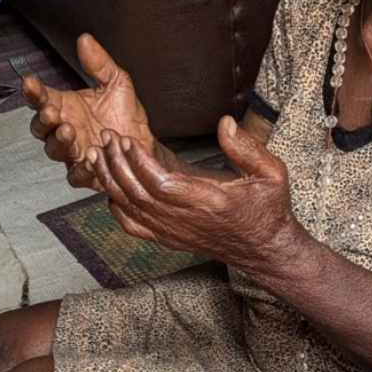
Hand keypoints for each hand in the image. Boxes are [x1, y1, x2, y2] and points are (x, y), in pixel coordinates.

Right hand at [23, 35, 154, 190]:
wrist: (144, 144)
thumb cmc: (126, 116)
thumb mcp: (116, 82)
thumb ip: (99, 63)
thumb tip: (86, 40)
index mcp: (65, 106)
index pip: (41, 98)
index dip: (33, 92)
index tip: (30, 83)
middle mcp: (65, 129)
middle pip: (41, 127)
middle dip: (42, 119)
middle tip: (51, 112)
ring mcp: (73, 151)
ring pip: (54, 150)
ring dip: (57, 141)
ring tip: (68, 131)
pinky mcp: (87, 172)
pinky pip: (76, 175)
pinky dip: (80, 169)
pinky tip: (87, 159)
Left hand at [92, 116, 302, 268]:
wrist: (265, 249)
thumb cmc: (268, 209)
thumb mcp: (272, 173)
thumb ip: (247, 148)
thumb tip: (225, 123)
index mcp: (208, 202)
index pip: (160, 183)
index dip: (138, 161)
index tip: (127, 139)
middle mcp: (185, 220)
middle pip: (137, 193)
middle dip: (117, 163)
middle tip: (106, 138)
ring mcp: (174, 232)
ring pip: (129, 209)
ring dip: (110, 181)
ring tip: (98, 156)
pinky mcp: (168, 239)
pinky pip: (132, 226)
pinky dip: (115, 207)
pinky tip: (110, 188)